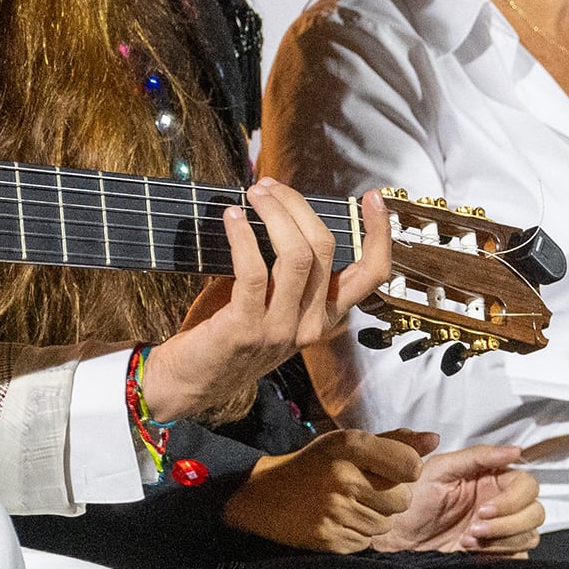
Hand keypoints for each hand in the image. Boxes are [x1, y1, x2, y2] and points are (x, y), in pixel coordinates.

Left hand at [141, 184, 395, 423]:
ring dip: (274, 214)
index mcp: (322, 317)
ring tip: (253, 194)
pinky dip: (242, 236)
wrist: (189, 381)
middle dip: (298, 206)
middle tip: (269, 186)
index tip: (374, 199)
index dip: (379, 234)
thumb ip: (284, 270)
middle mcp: (309, 326)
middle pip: (325, 249)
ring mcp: (279, 330)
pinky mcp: (245, 329)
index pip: (370, 276)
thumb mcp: (270, 302)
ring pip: (296, 255)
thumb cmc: (227, 332)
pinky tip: (232, 218)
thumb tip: (280, 210)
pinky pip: (253, 270)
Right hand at [223, 431, 432, 554]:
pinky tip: (339, 521)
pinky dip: (358, 534)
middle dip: (392, 497)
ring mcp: (335, 512)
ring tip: (350, 505)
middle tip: (367, 490)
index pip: (411, 466)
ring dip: (375, 517)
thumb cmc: (314, 465)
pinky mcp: (329, 538)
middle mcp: (344, 478)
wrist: (262, 495)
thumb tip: (434, 439)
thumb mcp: (348, 443)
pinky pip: (366, 542)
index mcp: (350, 447)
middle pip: (402, 500)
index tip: (394, 470)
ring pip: (385, 524)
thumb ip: (394, 442)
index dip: (408, 470)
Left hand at [372, 436, 542, 555]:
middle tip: (475, 526)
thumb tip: (514, 451)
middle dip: (507, 522)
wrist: (393, 538)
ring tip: (467, 539)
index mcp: (491, 480)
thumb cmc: (410, 502)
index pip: (528, 485)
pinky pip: (519, 557)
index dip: (513, 499)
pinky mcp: (495, 554)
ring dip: (501, 540)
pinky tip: (474, 552)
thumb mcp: (439, 470)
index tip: (484, 509)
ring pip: (530, 535)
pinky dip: (501, 555)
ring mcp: (500, 531)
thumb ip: (478, 456)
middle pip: (535, 511)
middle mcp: (500, 504)